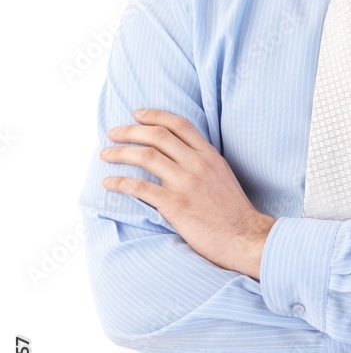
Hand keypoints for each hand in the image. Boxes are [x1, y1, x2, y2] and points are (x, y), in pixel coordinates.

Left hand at [99, 109, 274, 278]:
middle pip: (157, 136)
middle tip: (113, 133)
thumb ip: (203, 163)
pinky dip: (120, 182)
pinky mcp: (175, 204)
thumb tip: (180, 156)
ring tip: (105, 154)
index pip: (179, 125)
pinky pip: (140, 187)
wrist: (244, 237)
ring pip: (146, 156)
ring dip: (120, 153)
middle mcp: (197, 164)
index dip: (155, 116)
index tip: (137, 114)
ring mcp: (186, 183)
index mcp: (209, 155)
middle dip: (130, 131)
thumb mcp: (223, 177)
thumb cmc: (234, 212)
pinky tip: (108, 183)